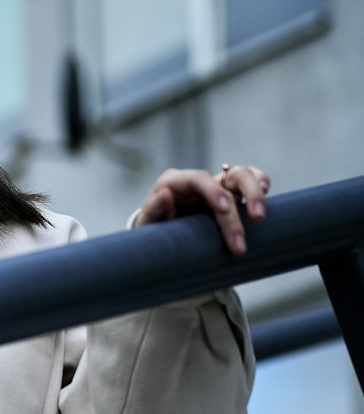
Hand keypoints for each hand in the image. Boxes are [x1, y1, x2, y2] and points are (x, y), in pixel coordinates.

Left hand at [132, 165, 270, 255]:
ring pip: (242, 176)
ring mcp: (215, 186)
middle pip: (228, 176)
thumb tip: (165, 194)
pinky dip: (260, 182)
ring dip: (256, 192)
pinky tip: (267, 191)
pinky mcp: (228, 194)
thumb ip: (153, 210)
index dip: (213, 191)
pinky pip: (249, 181)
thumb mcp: (147, 224)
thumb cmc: (153, 230)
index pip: (198, 179)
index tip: (225, 209)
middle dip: (245, 196)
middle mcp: (199, 181)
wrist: (161, 237)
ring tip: (263, 214)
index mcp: (175, 182)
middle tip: (257, 221)